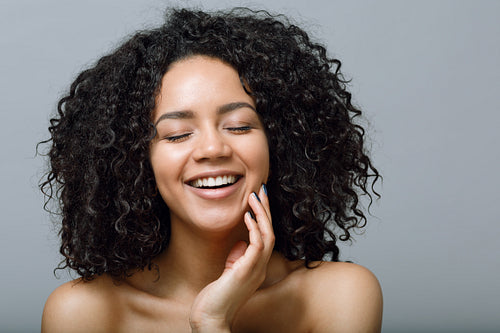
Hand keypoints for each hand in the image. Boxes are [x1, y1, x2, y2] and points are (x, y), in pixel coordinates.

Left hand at [189, 185, 273, 331]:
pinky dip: (254, 228)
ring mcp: (255, 269)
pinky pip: (257, 245)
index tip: (258, 199)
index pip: (266, 236)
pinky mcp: (246, 271)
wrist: (211, 318)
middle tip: (261, 190)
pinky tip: (247, 216)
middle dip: (266, 209)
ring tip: (254, 196)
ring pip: (267, 235)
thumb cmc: (216, 297)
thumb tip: (240, 242)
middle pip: (270, 231)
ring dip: (261, 214)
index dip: (263, 217)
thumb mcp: (229, 272)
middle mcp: (260, 267)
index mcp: (256, 266)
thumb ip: (237, 257)